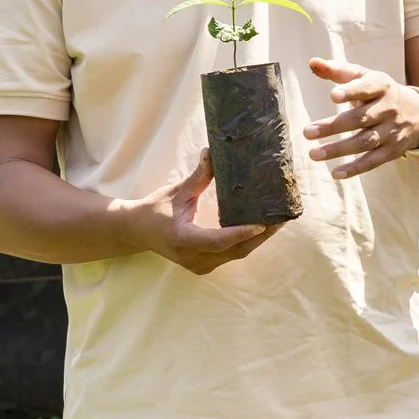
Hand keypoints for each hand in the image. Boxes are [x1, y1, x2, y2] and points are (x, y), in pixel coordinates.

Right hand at [130, 150, 281, 273]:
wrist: (137, 232)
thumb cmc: (156, 209)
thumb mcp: (177, 191)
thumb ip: (198, 177)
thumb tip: (213, 152)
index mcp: (183, 239)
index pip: (218, 240)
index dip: (241, 233)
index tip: (262, 223)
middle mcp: (192, 258)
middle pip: (234, 251)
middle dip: (260, 236)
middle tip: (282, 219)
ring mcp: (198, 266)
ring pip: (235, 255)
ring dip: (257, 241)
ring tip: (277, 222)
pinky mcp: (203, 266)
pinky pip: (230, 256)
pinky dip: (246, 243)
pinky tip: (261, 230)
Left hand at [303, 58, 418, 178]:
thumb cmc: (380, 92)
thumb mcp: (365, 76)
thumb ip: (338, 70)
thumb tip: (312, 62)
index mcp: (381, 86)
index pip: (367, 87)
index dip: (351, 91)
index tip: (332, 95)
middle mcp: (388, 109)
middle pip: (360, 118)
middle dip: (333, 126)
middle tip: (306, 132)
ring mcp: (391, 131)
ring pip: (365, 141)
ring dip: (339, 149)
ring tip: (313, 154)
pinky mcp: (392, 150)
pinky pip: (373, 161)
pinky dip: (355, 168)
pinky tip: (336, 173)